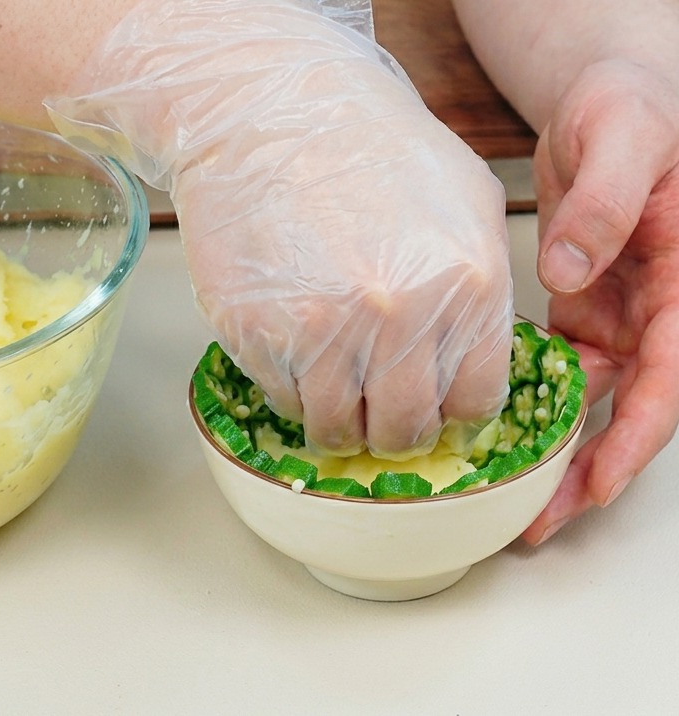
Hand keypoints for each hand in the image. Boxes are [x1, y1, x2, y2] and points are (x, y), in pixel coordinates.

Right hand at [46, 0, 513, 457]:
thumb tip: (479, 356)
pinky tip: (299, 356)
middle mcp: (400, 316)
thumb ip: (486, 287)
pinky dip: (295, 393)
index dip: (453, 413)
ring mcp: (324, 329)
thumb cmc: (370, 149)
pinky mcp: (260, 335)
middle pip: (406, 430)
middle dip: (396, 429)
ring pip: (340, 431)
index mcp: (466, 285)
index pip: (474, 402)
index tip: (435, 409)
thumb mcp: (466, 198)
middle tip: (380, 408)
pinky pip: (286, 403)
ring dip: (342, 422)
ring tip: (337, 390)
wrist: (272, 114)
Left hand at [522, 59, 678, 543]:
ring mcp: (619, 315)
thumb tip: (570, 270)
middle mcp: (656, 310)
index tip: (600, 484)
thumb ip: (605, 203)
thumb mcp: (624, 135)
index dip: (637, 436)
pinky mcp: (583, 309)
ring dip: (559, 452)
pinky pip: (561, 370)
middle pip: (631, 407)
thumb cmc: (631, 104)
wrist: (607, 103)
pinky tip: (501, 432)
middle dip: (589, 469)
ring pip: (594, 400)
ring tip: (514, 497)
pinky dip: (536, 404)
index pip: (669, 375)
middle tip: (538, 521)